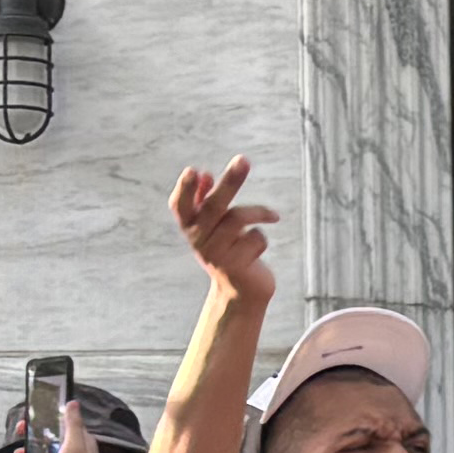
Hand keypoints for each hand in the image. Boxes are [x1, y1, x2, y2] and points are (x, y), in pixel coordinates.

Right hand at [169, 155, 279, 299]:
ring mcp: (217, 254)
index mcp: (190, 227)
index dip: (185, 189)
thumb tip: (204, 174)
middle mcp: (199, 240)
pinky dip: (261, 239)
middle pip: (214, 206)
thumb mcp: (213, 226)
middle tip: (244, 160)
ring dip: (260, 213)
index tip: (193, 170)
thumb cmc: (226, 251)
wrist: (239, 293)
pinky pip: (256, 238)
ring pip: (239, 219)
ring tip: (273, 215)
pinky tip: (258, 250)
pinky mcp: (236, 266)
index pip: (180, 205)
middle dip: (230, 182)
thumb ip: (205, 200)